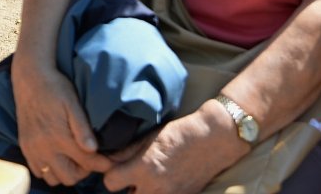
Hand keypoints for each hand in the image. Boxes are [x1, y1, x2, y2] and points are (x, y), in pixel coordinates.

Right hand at [9, 58, 102, 184]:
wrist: (29, 77)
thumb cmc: (55, 87)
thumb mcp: (72, 102)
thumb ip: (82, 127)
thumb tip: (93, 149)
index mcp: (59, 137)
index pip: (87, 163)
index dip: (102, 164)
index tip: (110, 161)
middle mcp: (44, 147)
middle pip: (70, 177)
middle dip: (83, 171)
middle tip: (89, 158)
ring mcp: (32, 149)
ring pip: (53, 178)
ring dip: (65, 172)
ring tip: (73, 158)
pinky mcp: (24, 147)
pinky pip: (37, 171)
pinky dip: (49, 169)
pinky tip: (57, 156)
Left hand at [100, 110, 239, 193]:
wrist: (213, 140)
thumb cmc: (181, 133)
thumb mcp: (149, 137)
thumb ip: (126, 151)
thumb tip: (107, 159)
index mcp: (144, 167)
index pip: (110, 183)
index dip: (111, 175)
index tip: (116, 169)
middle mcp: (155, 187)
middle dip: (127, 187)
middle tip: (132, 176)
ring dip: (142, 192)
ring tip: (148, 179)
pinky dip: (158, 193)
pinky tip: (162, 182)